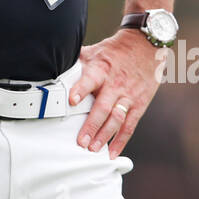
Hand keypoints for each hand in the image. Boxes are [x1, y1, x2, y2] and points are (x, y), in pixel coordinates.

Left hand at [67, 29, 162, 156]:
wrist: (146, 45)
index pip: (90, 79)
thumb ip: (77, 61)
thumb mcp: (95, 51)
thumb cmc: (116, 51)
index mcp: (102, 69)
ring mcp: (128, 96)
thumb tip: (53, 64)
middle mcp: (115, 84)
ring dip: (105, 136)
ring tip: (94, 149)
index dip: (81, 89)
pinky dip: (121, 140)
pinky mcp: (139, 104)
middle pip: (104, 107)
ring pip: (117, 119)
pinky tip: (112, 152)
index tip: (71, 100)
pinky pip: (130, 125)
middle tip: (82, 141)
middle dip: (92, 125)